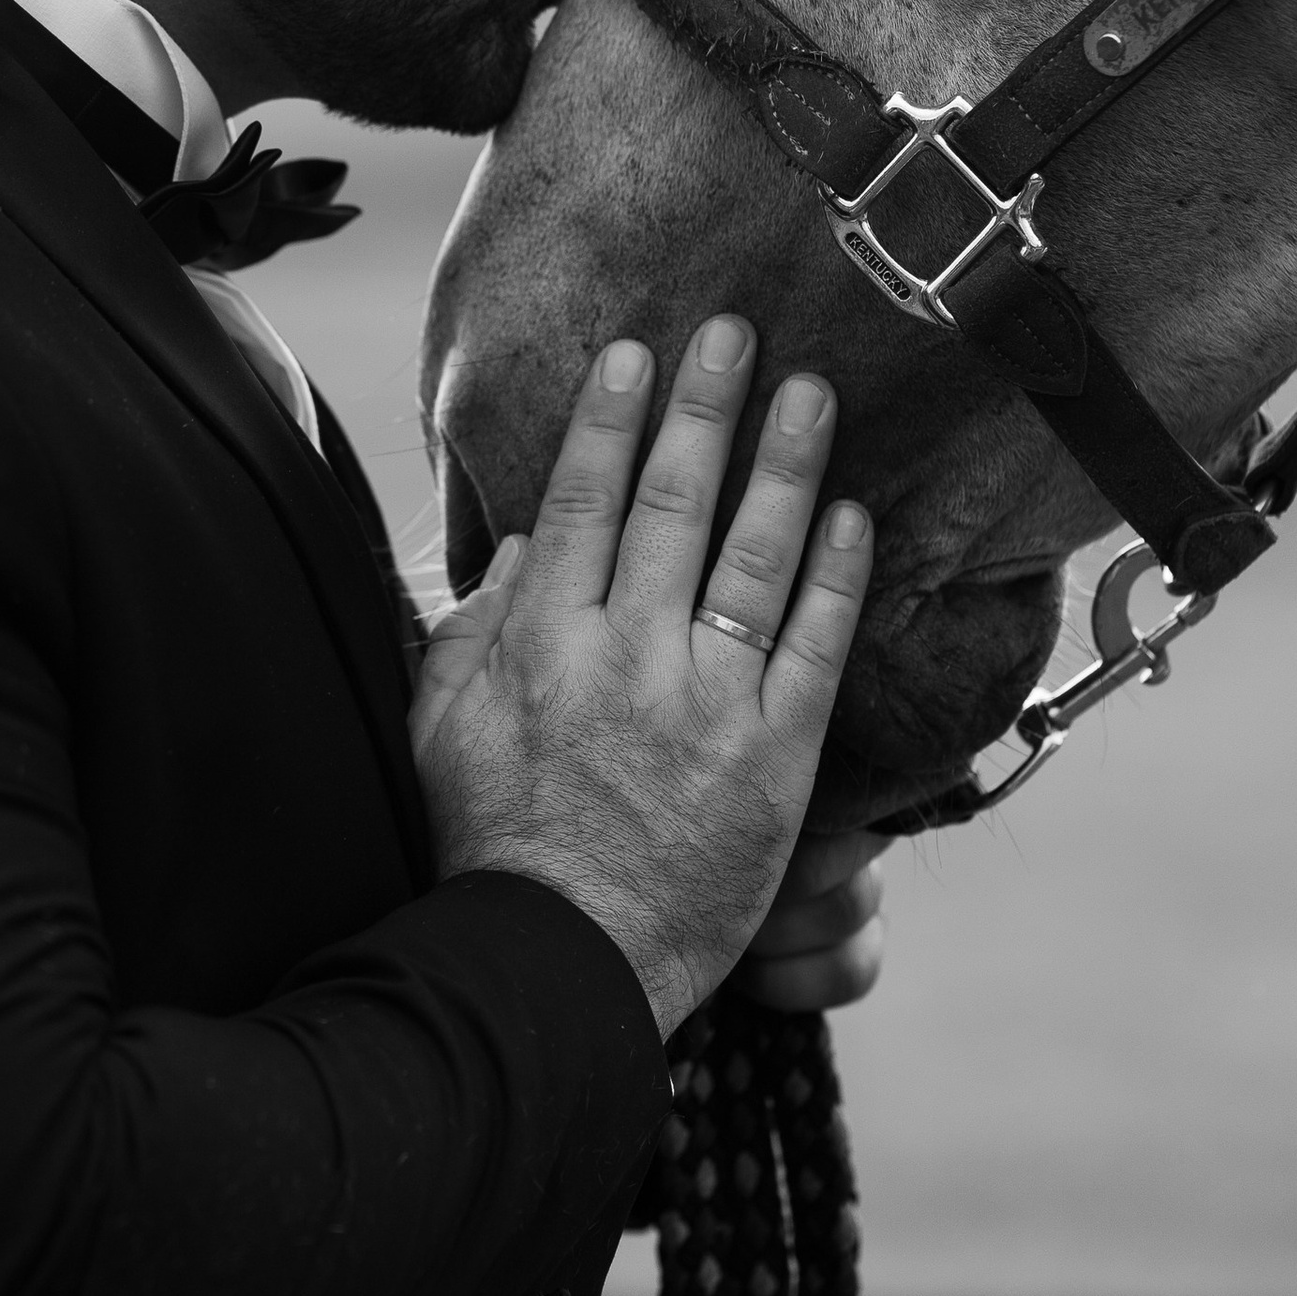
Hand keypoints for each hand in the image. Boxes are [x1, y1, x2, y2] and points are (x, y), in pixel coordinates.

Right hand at [410, 317, 873, 1040]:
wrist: (561, 965)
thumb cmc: (496, 849)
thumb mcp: (442, 731)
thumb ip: (471, 631)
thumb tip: (523, 546)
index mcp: (541, 645)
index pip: (581, 502)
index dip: (611, 420)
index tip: (637, 353)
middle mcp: (625, 659)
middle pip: (673, 506)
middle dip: (706, 408)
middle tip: (736, 331)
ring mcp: (705, 706)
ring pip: (754, 559)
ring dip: (785, 465)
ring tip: (811, 392)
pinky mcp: (774, 758)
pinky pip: (813, 649)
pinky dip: (836, 579)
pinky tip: (854, 516)